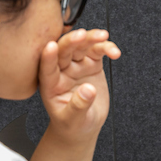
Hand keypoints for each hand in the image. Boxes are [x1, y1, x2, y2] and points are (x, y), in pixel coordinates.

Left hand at [38, 28, 120, 143]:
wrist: (83, 125)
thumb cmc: (72, 124)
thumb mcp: (73, 120)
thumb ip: (79, 105)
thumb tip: (88, 90)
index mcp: (50, 84)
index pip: (46, 68)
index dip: (48, 57)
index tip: (50, 47)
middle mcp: (62, 71)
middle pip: (64, 51)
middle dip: (72, 41)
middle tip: (82, 35)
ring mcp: (76, 65)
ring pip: (82, 46)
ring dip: (91, 38)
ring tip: (104, 36)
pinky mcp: (91, 64)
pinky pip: (97, 51)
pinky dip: (106, 48)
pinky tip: (114, 52)